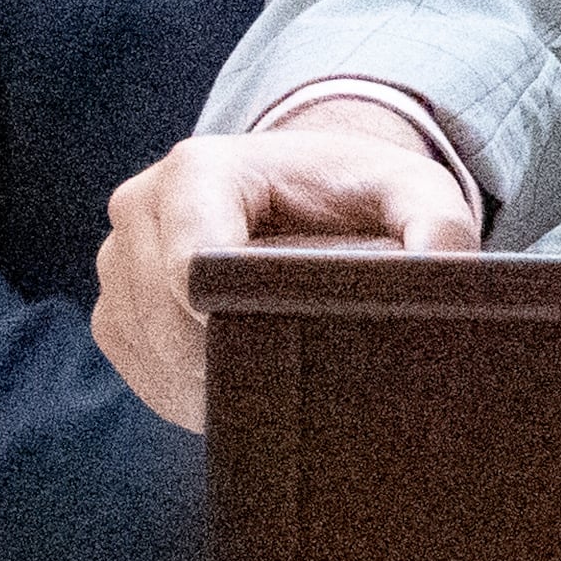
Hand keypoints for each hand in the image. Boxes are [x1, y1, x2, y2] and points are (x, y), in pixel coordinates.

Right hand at [93, 101, 479, 430]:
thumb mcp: (415, 195)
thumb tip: (444, 270)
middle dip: (227, 355)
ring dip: (209, 380)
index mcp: (202, 168)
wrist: (316, 197)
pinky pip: (140, 373)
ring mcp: (117, 263)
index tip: (276, 346)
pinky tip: (244, 385)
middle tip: (293, 381)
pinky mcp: (117, 312)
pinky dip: (189, 392)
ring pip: (149, 350)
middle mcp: (142, 207)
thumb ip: (437, 224)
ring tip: (278, 381)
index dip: (230, 314)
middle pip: (163, 313)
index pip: (190, 258)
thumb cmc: (362, 194)